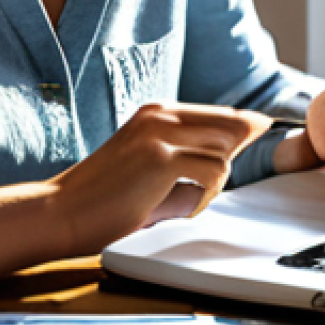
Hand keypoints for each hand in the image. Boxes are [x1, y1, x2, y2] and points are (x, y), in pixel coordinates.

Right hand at [50, 102, 270, 253]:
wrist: (61, 212)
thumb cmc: (104, 197)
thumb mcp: (148, 163)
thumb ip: (186, 154)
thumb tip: (229, 156)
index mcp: (156, 112)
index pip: (219, 112)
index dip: (244, 124)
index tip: (263, 128)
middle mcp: (161, 115)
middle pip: (231, 124)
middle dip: (239, 148)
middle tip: (221, 175)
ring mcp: (161, 133)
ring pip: (224, 150)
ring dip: (215, 180)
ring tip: (183, 199)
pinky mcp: (162, 158)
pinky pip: (213, 172)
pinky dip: (206, 195)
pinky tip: (181, 206)